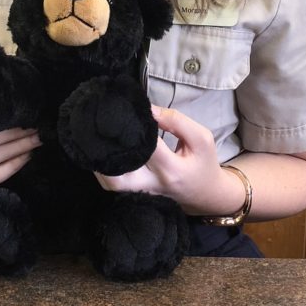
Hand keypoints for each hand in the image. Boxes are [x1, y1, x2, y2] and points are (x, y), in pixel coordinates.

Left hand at [94, 106, 244, 215]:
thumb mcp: (201, 138)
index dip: (134, 125)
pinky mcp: (135, 196)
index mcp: (171, 170)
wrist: (206, 194)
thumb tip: (149, 109)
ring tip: (99, 138)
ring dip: (101, 161)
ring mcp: (141, 193)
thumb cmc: (203, 163)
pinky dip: (103, 170)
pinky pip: (112, 185)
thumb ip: (177, 121)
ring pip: (110, 183)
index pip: (145, 145)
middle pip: (119, 171)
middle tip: (106, 125)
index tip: (130, 109)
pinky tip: (103, 151)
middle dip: (109, 147)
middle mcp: (152, 184)